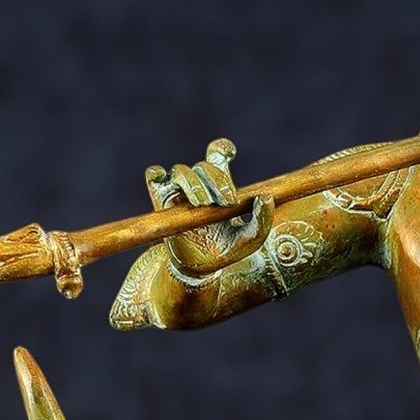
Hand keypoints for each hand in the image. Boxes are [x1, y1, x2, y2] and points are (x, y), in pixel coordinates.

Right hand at [145, 138, 272, 278]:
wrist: (202, 270)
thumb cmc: (226, 250)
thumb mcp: (250, 239)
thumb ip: (262, 220)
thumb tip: (265, 197)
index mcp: (219, 185)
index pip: (217, 155)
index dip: (222, 149)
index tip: (230, 155)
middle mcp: (198, 184)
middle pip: (204, 166)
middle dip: (217, 180)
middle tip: (227, 202)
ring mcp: (178, 191)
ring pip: (180, 170)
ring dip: (194, 183)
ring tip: (203, 204)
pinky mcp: (160, 200)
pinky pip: (154, 176)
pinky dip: (157, 175)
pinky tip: (167, 186)